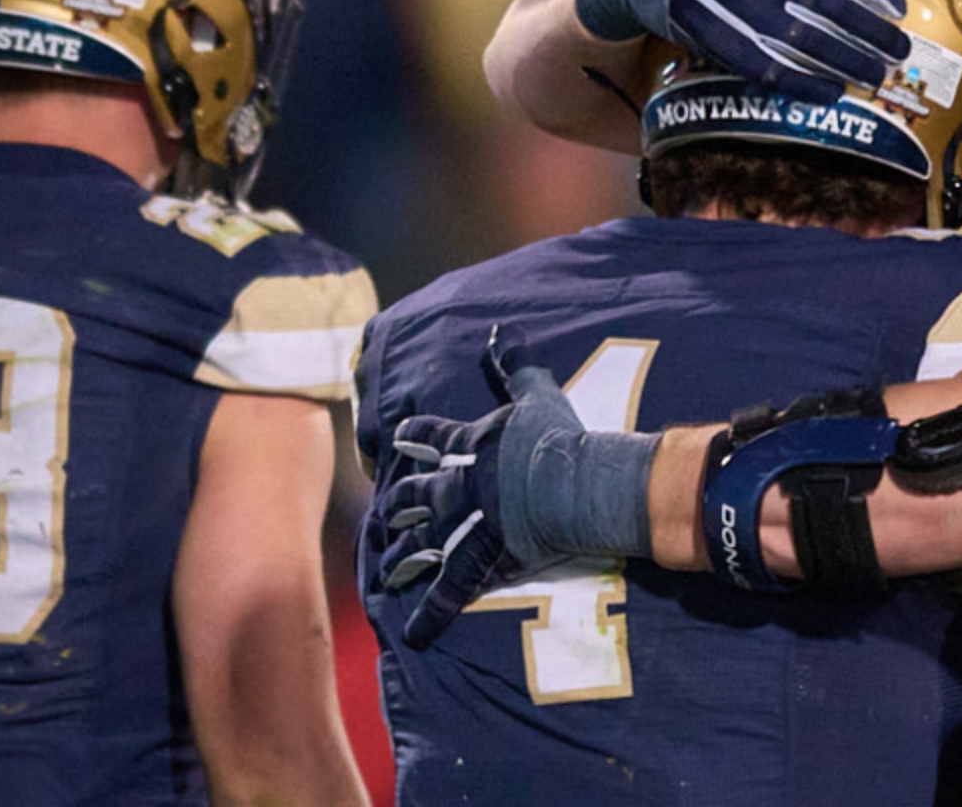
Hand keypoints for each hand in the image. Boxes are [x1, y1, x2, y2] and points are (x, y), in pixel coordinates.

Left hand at [374, 364, 655, 649]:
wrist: (577, 481)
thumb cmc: (561, 437)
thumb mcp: (537, 392)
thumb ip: (515, 362)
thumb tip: (499, 329)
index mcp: (474, 444)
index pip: (435, 438)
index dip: (416, 437)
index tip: (398, 438)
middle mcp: (462, 484)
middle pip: (421, 494)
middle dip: (401, 505)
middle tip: (385, 514)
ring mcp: (469, 523)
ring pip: (425, 542)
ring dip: (404, 557)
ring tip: (386, 570)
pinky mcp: (484, 560)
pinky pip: (451, 591)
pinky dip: (431, 614)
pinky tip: (410, 634)